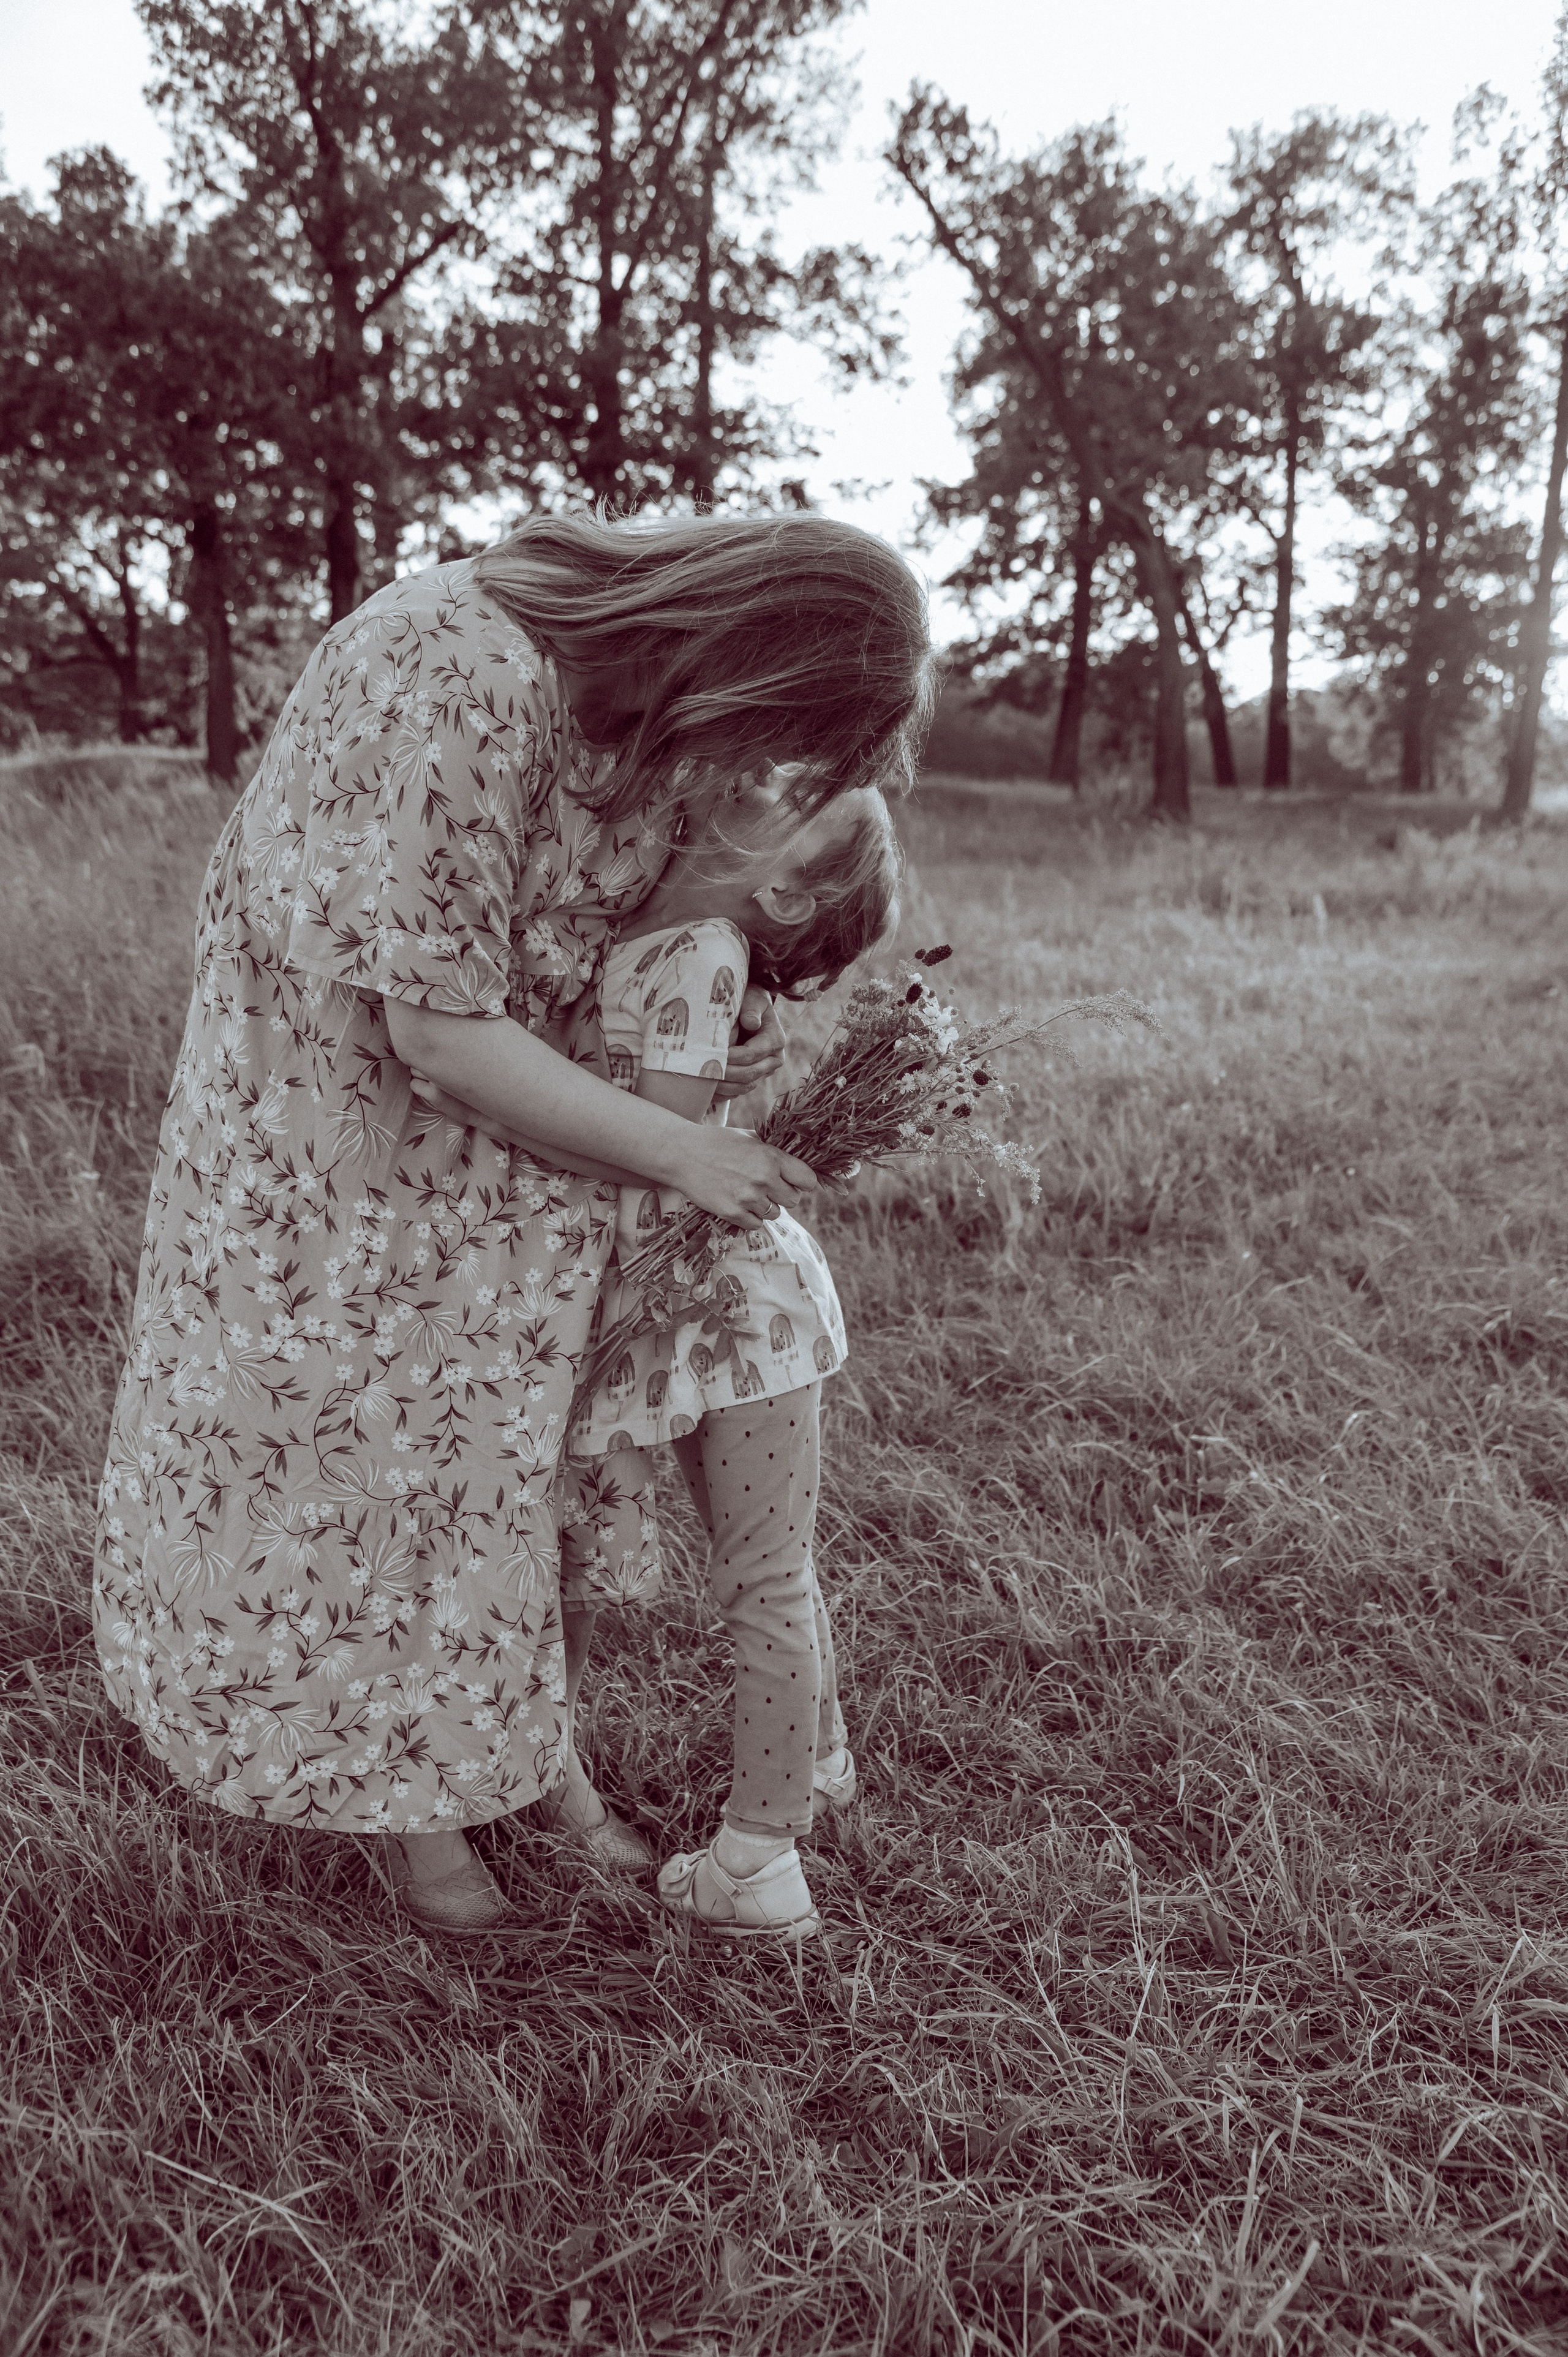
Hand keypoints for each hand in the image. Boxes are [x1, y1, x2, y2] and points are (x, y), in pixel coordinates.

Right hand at [664, 1122, 815, 1226]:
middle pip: (794, 1200)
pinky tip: (739, 1203)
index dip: (803, 1182)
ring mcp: (748, 1198)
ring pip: (774, 1214)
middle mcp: (763, 1179)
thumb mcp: (749, 1138)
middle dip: (784, 1195)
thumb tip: (796, 1161)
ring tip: (748, 1194)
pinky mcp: (732, 1213)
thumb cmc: (717, 1142)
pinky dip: (750, 1218)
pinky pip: (756, 1225)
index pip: (808, 1180)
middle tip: (768, 1188)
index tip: (794, 1181)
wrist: (682, 1154)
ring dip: (766, 1207)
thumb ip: (773, 1150)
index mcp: (771, 1157)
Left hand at [714, 986, 786, 1101]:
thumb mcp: (753, 999)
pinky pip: (739, 1092)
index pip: (752, 1054)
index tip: (714, 1054)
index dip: (732, 1056)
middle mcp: (773, 1059)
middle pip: (750, 1074)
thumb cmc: (750, 1001)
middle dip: (726, 1073)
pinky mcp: (753, 1079)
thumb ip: (752, 1009)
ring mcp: (763, 1072)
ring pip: (744, 1086)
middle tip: (705, 1070)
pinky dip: (723, 1093)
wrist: (751, 1009)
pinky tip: (707, 1090)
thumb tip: (751, 1023)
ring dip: (724, 1086)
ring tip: (704, 1081)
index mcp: (775, 1040)